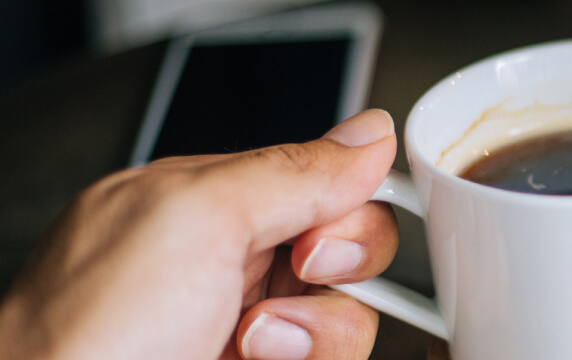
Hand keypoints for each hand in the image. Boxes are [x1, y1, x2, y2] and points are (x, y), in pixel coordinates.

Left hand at [0, 110, 399, 359]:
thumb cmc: (85, 340)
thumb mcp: (193, 218)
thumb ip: (290, 170)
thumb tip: (369, 134)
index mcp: (204, 205)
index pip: (324, 180)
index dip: (344, 207)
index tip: (318, 237)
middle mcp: (227, 268)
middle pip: (349, 251)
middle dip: (340, 273)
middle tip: (294, 281)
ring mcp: (242, 331)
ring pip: (348, 320)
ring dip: (319, 336)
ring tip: (250, 345)